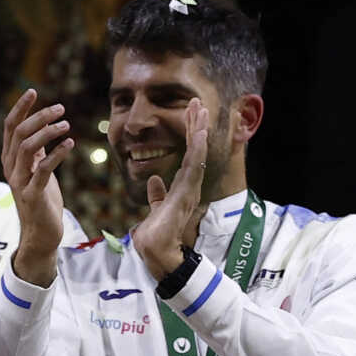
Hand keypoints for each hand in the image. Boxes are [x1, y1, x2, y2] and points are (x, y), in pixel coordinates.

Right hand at [0, 88, 74, 286]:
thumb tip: (43, 129)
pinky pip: (43, 169)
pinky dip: (57, 153)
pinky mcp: (33, 194)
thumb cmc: (41, 201)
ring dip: (47, 132)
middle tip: (60, 108)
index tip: (33, 91)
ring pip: (27, 147)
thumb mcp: (37, 171)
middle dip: (39, 117)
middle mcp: (11, 168)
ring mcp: (20, 181)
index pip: (10, 127)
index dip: (20, 108)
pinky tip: (70, 143)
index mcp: (10, 159)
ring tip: (66, 124)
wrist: (41, 234)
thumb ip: (36, 152)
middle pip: (19, 133)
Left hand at [133, 98, 209, 280]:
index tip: (191, 114)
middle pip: (194, 150)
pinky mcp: (187, 193)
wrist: (158, 253)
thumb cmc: (158, 235)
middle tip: (197, 102)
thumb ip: (157, 195)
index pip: (187, 155)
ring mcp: (189, 189)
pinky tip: (200, 132)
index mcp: (181, 187)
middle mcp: (188, 186)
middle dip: (196, 125)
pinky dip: (198, 148)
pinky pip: (194, 166)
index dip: (189, 134)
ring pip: (197, 154)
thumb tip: (154, 180)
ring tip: (201, 109)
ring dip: (199, 131)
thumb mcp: (156, 209)